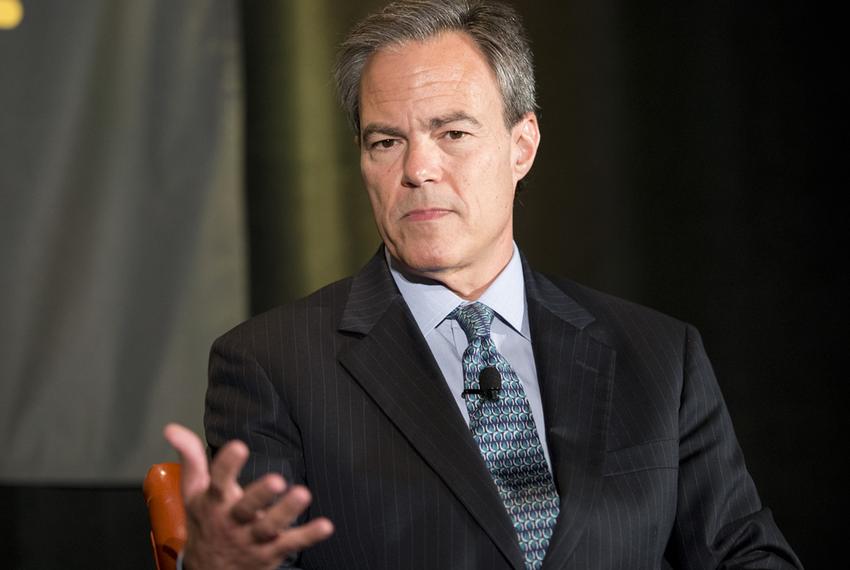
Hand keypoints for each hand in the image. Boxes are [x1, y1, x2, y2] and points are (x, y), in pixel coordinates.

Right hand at [163, 423, 332, 569]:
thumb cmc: (206, 522)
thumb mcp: (194, 493)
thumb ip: (191, 458)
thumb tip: (172, 428)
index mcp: (214, 503)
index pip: (217, 482)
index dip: (227, 464)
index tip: (239, 445)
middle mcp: (232, 521)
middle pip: (245, 508)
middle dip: (260, 495)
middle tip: (277, 479)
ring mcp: (252, 538)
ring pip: (269, 526)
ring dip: (287, 512)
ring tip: (303, 493)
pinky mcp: (271, 552)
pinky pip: (291, 543)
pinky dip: (308, 535)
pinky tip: (326, 525)